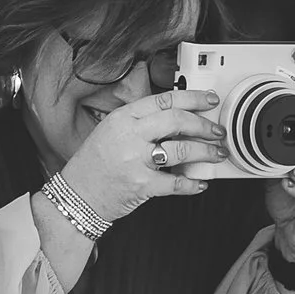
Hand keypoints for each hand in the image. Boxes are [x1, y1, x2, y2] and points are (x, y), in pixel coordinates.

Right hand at [56, 89, 228, 220]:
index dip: (192, 98)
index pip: (164, 100)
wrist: (77, 195)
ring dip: (205, 152)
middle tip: (217, 131)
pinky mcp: (141, 185)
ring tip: (216, 153)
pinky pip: (175, 183)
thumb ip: (141, 122)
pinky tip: (200, 183)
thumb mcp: (111, 131)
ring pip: (181, 150)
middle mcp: (130, 135)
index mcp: (123, 117)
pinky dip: (192, 184)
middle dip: (204, 125)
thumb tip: (177, 118)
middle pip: (177, 121)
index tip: (208, 99)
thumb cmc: (95, 165)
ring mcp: (135, 160)